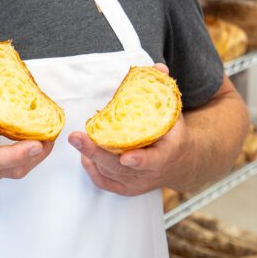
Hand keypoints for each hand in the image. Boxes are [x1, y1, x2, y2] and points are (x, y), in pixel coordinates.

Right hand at [0, 66, 53, 197]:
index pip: (4, 159)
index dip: (25, 149)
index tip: (40, 138)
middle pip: (21, 167)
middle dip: (42, 148)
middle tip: (53, 126)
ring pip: (20, 169)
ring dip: (36, 152)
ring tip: (46, 128)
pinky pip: (13, 167)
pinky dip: (25, 154)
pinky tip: (28, 135)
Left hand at [68, 64, 195, 195]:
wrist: (180, 162)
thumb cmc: (172, 132)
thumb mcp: (172, 111)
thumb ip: (164, 90)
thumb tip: (158, 68)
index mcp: (168, 153)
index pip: (154, 160)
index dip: (140, 160)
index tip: (126, 158)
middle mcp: (153, 173)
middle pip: (121, 167)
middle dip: (97, 153)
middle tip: (77, 137)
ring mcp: (139, 183)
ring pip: (110, 173)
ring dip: (91, 157)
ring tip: (77, 139)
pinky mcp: (127, 189)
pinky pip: (105, 182)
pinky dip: (92, 169)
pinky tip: (85, 155)